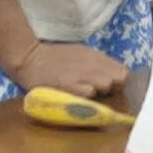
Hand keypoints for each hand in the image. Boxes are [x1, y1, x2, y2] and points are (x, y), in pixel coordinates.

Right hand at [11, 43, 130, 101]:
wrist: (30, 58)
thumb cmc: (56, 59)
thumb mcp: (81, 55)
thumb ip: (98, 64)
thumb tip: (114, 77)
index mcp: (96, 56)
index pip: (123, 71)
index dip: (119, 82)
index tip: (111, 87)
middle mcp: (92, 63)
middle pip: (119, 79)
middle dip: (113, 87)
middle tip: (99, 92)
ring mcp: (82, 73)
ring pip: (107, 85)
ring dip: (100, 92)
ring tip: (86, 93)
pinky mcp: (70, 84)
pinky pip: (90, 93)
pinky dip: (87, 97)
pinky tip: (77, 96)